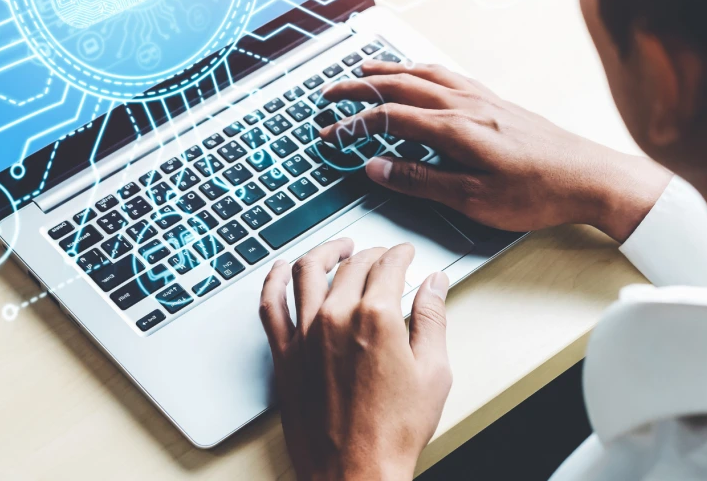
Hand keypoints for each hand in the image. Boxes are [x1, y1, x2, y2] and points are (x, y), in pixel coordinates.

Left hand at [260, 240, 451, 480]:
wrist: (355, 474)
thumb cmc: (393, 432)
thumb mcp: (433, 373)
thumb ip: (433, 319)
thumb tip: (435, 285)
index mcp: (376, 317)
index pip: (388, 265)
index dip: (400, 254)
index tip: (405, 254)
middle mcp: (336, 317)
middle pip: (352, 265)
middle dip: (371, 253)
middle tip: (382, 256)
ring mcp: (305, 334)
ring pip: (307, 271)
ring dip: (326, 252)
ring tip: (338, 249)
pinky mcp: (284, 354)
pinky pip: (271, 304)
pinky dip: (275, 279)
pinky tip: (282, 270)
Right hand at [320, 61, 671, 242]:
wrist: (591, 176)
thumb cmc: (537, 193)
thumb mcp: (473, 200)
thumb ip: (420, 181)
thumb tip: (376, 167)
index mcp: (455, 130)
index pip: (390, 118)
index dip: (354, 125)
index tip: (330, 135)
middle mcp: (465, 105)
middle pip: (401, 85)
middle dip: (360, 85)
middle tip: (331, 91)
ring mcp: (482, 99)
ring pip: (425, 73)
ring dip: (390, 69)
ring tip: (365, 69)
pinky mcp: (497, 101)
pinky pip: (448, 74)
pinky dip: (422, 69)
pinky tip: (421, 73)